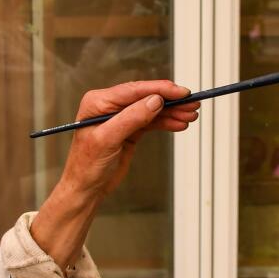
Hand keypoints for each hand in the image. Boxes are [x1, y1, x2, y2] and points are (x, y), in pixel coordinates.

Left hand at [59, 80, 198, 198]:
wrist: (86, 188)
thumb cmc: (87, 165)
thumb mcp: (108, 140)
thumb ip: (131, 118)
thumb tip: (154, 101)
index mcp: (98, 102)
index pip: (134, 90)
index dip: (160, 89)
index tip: (180, 92)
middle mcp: (109, 106)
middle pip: (146, 97)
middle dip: (170, 101)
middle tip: (192, 103)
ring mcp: (121, 117)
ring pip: (151, 109)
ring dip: (172, 112)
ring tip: (191, 115)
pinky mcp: (130, 130)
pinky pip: (151, 122)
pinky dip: (166, 122)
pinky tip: (179, 123)